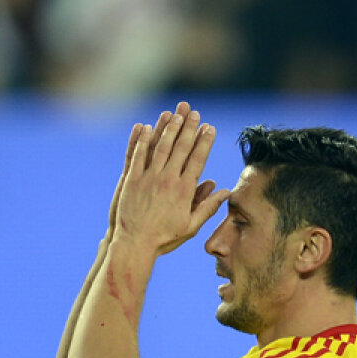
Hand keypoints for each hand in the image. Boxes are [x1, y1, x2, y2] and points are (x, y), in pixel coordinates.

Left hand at [111, 102, 229, 255]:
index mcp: (184, 190)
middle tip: (194, 113)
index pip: (197, 159)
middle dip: (189, 128)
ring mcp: (148, 179)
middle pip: (180, 148)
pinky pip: (137, 156)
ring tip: (175, 115)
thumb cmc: (164, 238)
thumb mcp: (190, 226)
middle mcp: (167, 180)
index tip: (210, 128)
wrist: (135, 244)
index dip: (204, 141)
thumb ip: (208, 207)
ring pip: (160, 148)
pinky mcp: (131, 181)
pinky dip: (143, 141)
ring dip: (168, 129)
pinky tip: (146, 128)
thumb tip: (226, 192)